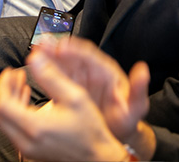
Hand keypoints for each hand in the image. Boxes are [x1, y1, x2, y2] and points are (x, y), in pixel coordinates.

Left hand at [0, 63, 127, 161]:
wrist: (95, 155)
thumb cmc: (89, 129)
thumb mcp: (74, 96)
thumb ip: (51, 76)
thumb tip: (35, 58)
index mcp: (35, 126)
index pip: (2, 104)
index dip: (2, 85)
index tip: (10, 72)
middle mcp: (26, 140)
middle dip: (2, 90)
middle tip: (13, 75)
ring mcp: (25, 148)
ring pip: (2, 121)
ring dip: (7, 99)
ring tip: (19, 82)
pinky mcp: (29, 149)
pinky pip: (11, 128)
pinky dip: (13, 111)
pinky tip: (25, 98)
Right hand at [30, 37, 150, 146]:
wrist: (116, 133)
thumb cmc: (126, 117)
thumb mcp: (135, 106)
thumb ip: (138, 89)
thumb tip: (143, 71)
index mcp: (107, 72)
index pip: (90, 57)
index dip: (75, 50)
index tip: (62, 46)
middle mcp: (91, 72)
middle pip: (72, 57)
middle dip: (56, 50)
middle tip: (42, 45)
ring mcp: (79, 80)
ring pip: (61, 65)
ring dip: (48, 57)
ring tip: (35, 50)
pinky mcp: (69, 90)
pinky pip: (56, 78)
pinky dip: (45, 71)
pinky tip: (34, 66)